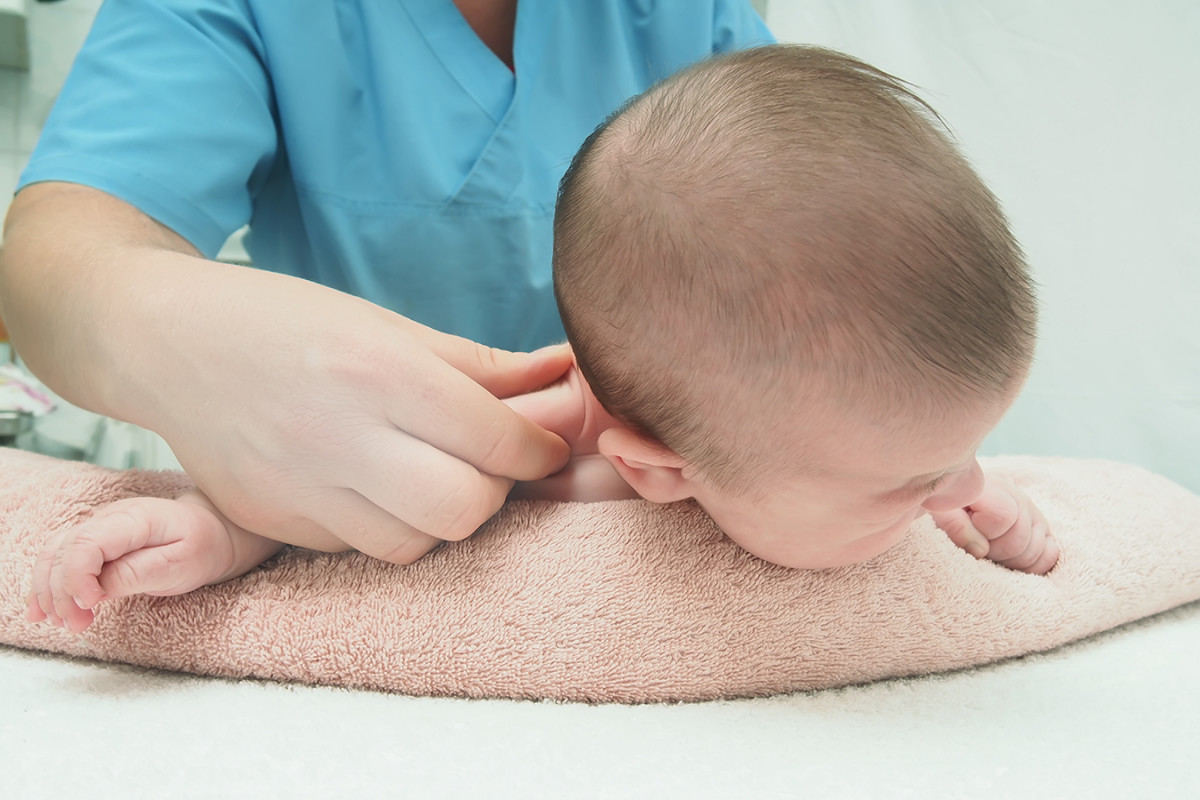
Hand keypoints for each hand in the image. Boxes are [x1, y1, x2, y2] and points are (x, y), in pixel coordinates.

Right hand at [2, 183, 571, 565]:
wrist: (170, 344)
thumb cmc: (288, 321)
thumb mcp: (387, 324)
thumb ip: (481, 364)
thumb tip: (564, 375)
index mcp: (379, 369)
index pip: (496, 439)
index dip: (539, 448)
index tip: (543, 444)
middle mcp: (340, 434)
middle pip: (464, 508)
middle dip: (495, 492)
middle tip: (488, 466)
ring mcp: (300, 487)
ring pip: (415, 543)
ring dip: (442, 517)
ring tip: (430, 476)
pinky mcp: (273, 522)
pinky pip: (359, 549)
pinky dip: (385, 527)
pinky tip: (374, 488)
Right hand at [26, 494, 236, 632]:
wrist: (212, 531)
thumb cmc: (201, 547)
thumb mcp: (181, 564)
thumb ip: (139, 573)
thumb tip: (98, 588)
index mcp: (133, 519)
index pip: (85, 543)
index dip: (77, 577)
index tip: (91, 604)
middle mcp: (108, 518)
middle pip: (63, 552)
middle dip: (61, 593)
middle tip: (76, 624)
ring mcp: (98, 528)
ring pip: (54, 556)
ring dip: (50, 593)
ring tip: (64, 623)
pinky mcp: (94, 543)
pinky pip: (59, 560)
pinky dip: (47, 586)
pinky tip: (41, 612)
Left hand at [929, 475, 1058, 574]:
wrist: (953, 502)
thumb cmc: (942, 509)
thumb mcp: (938, 512)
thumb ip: (953, 525)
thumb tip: (981, 550)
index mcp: (991, 488)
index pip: (1003, 515)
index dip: (984, 533)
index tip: (968, 535)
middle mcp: (1018, 497)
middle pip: (1020, 538)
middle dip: (996, 552)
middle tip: (977, 551)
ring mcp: (1033, 513)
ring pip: (1037, 550)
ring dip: (1011, 562)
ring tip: (990, 555)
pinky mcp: (1042, 530)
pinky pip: (1050, 556)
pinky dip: (1030, 566)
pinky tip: (1008, 561)